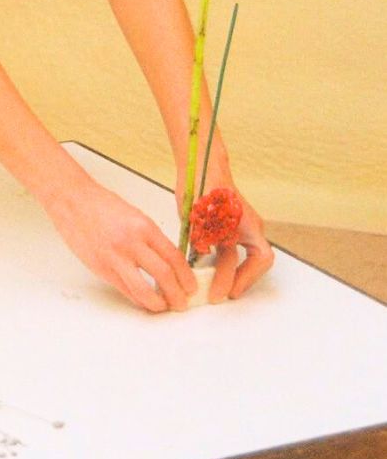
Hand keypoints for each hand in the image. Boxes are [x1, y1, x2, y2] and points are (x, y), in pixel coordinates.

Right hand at [47, 174, 197, 312]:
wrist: (73, 200)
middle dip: (178, 295)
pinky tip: (144, 300)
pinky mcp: (101, 268)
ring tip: (163, 306)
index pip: (174, 257)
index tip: (191, 286)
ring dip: (158, 304)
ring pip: (144, 291)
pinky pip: (125, 290)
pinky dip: (138, 299)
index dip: (187, 277)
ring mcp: (115, 257)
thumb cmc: (102, 205)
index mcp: (144, 227)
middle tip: (182, 303)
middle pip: (165, 276)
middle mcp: (132, 242)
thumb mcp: (135, 216)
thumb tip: (167, 263)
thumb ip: (150, 239)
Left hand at [177, 174, 274, 301]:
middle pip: (256, 261)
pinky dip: (228, 261)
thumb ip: (203, 240)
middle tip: (221, 293)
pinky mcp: (233, 225)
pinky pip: (237, 248)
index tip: (228, 290)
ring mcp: (244, 225)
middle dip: (239, 280)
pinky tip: (211, 267)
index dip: (246, 278)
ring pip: (247, 256)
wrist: (201, 165)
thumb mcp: (199, 216)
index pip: (260, 258)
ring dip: (234, 272)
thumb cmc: (202, 186)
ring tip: (216, 284)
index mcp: (247, 223)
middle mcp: (250, 226)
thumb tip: (202, 260)